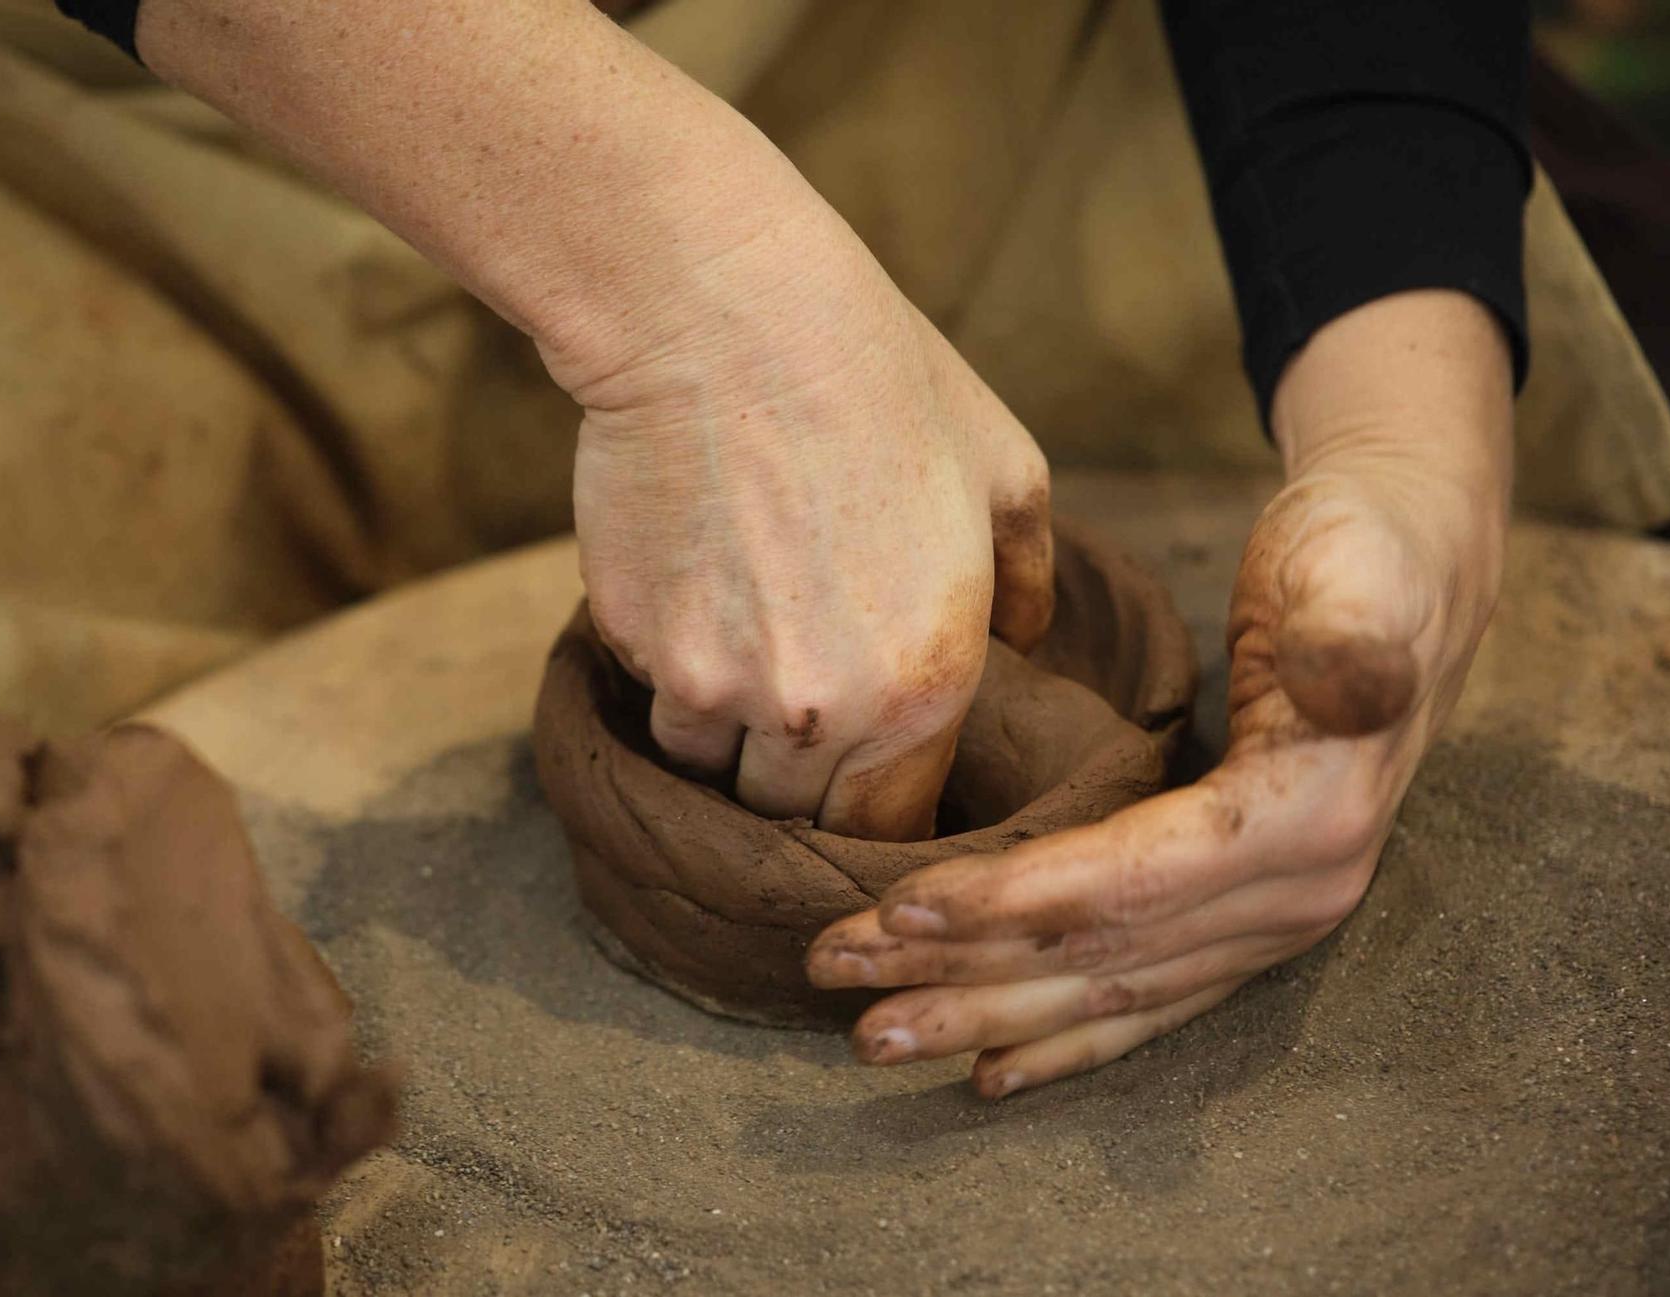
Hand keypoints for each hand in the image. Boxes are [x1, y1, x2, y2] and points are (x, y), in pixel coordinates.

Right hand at [569, 203, 1052, 839]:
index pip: (897, 824)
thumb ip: (1027, 577)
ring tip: (744, 652)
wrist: (724, 317)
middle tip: (803, 722)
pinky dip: (675, 680)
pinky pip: (659, 703)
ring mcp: (720, 688)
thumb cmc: (879, 379)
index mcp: (930, 682)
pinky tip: (694, 601)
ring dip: (731, 737)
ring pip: (716, 771)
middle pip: (801, 815)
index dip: (883, 813)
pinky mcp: (641, 649)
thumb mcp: (1004, 467)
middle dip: (803, 783)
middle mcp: (825, 711)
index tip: (869, 788)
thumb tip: (1023, 637)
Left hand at [806, 290, 1512, 1091]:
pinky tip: (994, 1073)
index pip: (1134, 881)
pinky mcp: (1247, 913)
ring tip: (873, 1033)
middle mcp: (1298, 893)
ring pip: (1111, 987)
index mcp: (1310, 818)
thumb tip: (1354, 687)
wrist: (1410, 566)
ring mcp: (1276, 917)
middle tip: (836, 978)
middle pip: (1104, 952)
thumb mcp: (1360, 568)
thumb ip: (1353, 634)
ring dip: (988, 1014)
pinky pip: (1149, 996)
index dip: (1014, 901)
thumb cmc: (1364, 552)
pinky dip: (1070, 1037)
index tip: (900, 909)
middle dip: (965, 975)